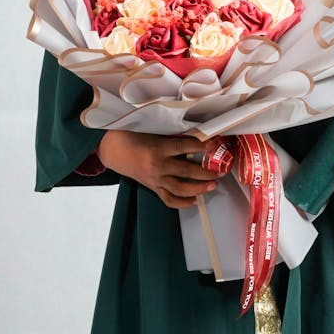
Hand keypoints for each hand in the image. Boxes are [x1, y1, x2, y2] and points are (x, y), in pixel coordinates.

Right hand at [97, 130, 219, 208]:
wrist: (113, 149)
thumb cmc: (132, 135)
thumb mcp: (152, 130)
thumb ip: (172, 135)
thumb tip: (197, 136)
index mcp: (158, 148)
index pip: (185, 147)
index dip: (202, 146)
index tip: (215, 144)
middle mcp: (158, 166)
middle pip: (187, 171)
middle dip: (207, 172)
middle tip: (221, 171)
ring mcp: (155, 179)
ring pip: (181, 189)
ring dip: (199, 188)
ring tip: (212, 185)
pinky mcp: (152, 187)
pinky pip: (169, 199)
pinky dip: (182, 203)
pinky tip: (195, 201)